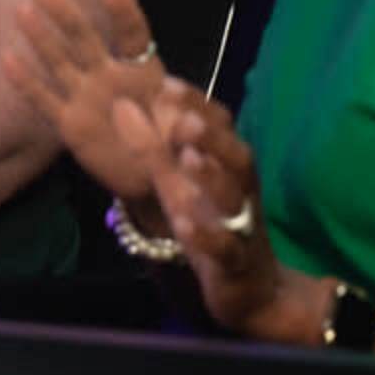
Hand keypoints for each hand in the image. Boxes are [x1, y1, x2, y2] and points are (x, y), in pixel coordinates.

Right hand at [3, 0, 171, 212]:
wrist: (155, 177)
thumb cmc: (178, 148)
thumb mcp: (192, 137)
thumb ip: (186, 127)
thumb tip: (186, 121)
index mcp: (144, 72)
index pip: (132, 34)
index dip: (121, 10)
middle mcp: (110, 77)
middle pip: (84, 38)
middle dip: (64, 12)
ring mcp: (86, 97)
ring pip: (59, 62)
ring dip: (40, 37)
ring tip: (21, 10)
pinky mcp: (70, 123)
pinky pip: (45, 100)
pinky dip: (26, 82)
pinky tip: (7, 59)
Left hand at [112, 86, 310, 340]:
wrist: (251, 289)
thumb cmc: (209, 225)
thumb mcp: (175, 185)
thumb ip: (152, 147)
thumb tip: (123, 103)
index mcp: (226, 168)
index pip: (220, 129)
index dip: (196, 106)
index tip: (166, 84)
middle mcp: (239, 192)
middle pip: (236, 158)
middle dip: (211, 136)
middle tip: (184, 119)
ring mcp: (241, 226)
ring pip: (235, 199)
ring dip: (212, 177)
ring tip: (188, 158)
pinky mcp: (237, 263)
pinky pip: (226, 248)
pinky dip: (206, 236)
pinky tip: (184, 223)